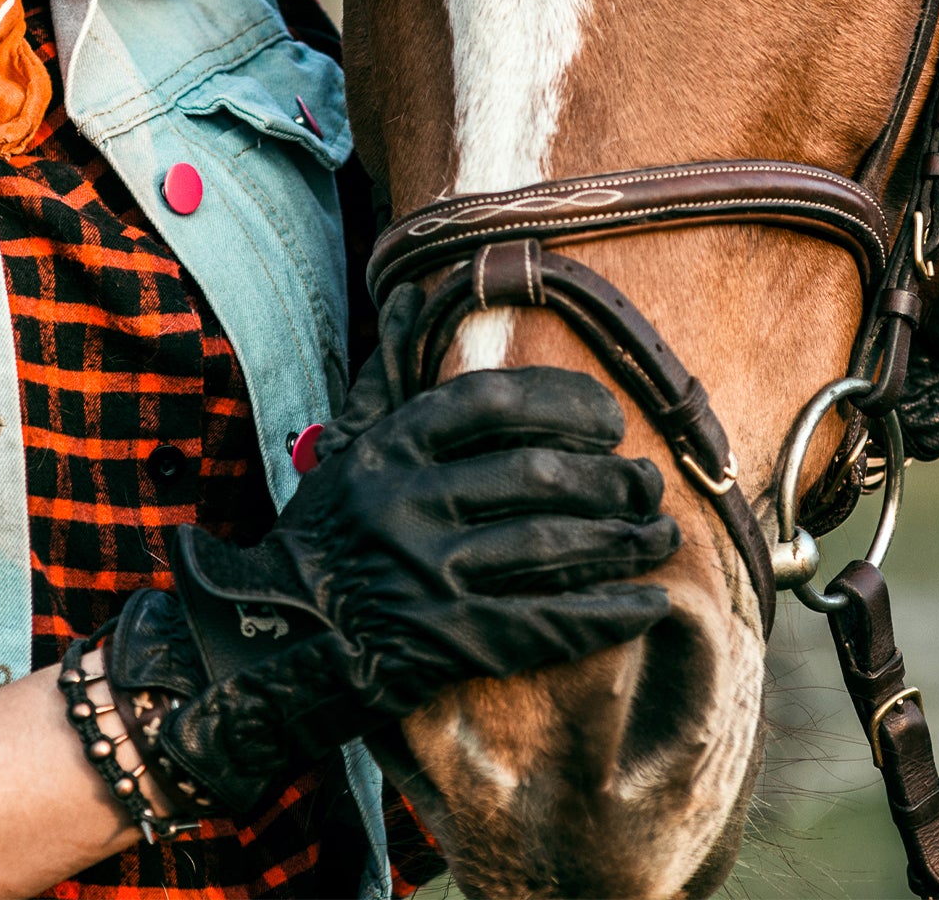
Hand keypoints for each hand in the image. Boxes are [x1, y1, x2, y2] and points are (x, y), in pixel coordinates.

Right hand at [106, 349, 678, 814]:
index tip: (608, 416)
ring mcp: (430, 574)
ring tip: (661, 534)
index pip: (490, 401)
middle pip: (535, 474)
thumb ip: (387, 377)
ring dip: (623, 540)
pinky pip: (549, 622)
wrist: (277, 642)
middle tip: (648, 483)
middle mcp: (407, 503)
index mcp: (387, 449)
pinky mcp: (451, 641)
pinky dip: (608, 613)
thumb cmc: (326, 536)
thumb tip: (410, 296)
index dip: (562, 401)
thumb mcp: (345, 449)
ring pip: (552, 545)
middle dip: (611, 478)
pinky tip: (650, 604)